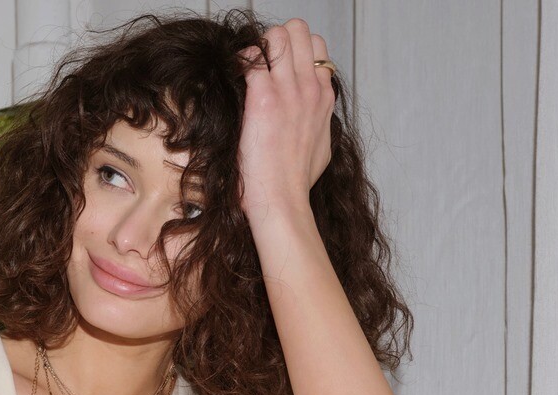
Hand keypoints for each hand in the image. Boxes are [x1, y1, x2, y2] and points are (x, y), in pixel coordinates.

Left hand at [237, 19, 336, 220]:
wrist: (282, 201)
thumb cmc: (296, 184)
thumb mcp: (321, 149)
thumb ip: (318, 125)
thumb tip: (314, 122)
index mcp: (323, 97)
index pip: (317, 48)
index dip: (295, 52)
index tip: (279, 69)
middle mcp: (309, 88)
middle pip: (299, 30)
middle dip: (277, 39)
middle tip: (262, 63)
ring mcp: (288, 91)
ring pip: (277, 34)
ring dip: (259, 46)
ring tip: (248, 69)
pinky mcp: (263, 98)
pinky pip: (250, 56)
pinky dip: (240, 60)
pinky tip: (234, 78)